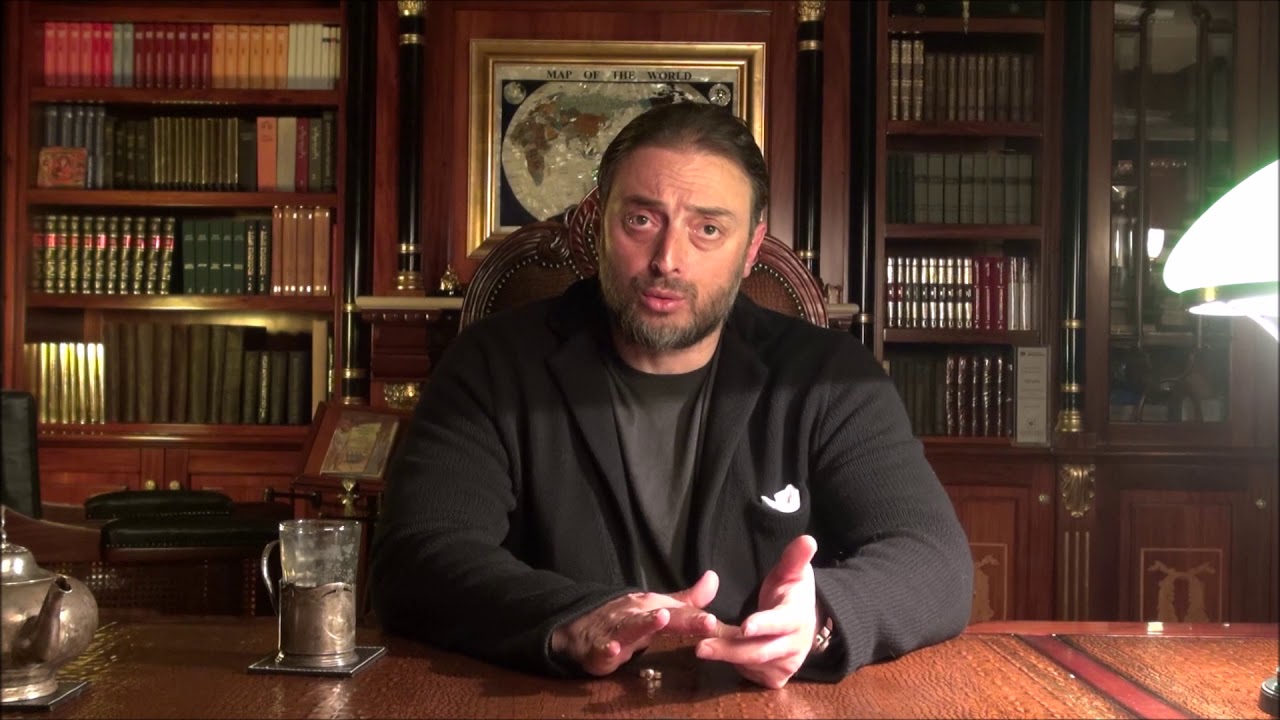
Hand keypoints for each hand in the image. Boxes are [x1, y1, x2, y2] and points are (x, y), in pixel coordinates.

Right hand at [551, 570, 722, 675]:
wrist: (583, 623)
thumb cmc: (628, 617)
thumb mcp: (658, 607)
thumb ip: (688, 600)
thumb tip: (714, 578)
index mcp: (654, 607)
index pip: (682, 612)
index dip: (700, 617)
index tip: (719, 621)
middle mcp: (637, 614)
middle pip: (662, 616)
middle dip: (684, 618)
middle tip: (707, 620)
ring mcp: (617, 630)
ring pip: (632, 625)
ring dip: (646, 622)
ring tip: (662, 618)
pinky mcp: (598, 648)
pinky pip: (602, 647)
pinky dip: (607, 648)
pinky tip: (613, 649)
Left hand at [694, 535, 818, 688]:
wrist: (804, 621)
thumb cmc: (791, 592)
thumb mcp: (793, 572)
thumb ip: (795, 557)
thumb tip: (808, 539)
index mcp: (798, 617)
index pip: (781, 623)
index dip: (763, 624)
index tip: (745, 626)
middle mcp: (795, 646)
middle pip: (760, 651)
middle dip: (730, 650)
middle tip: (700, 647)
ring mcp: (787, 664)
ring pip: (753, 664)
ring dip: (727, 657)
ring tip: (703, 646)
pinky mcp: (777, 677)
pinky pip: (752, 675)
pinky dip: (736, 667)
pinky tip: (722, 655)